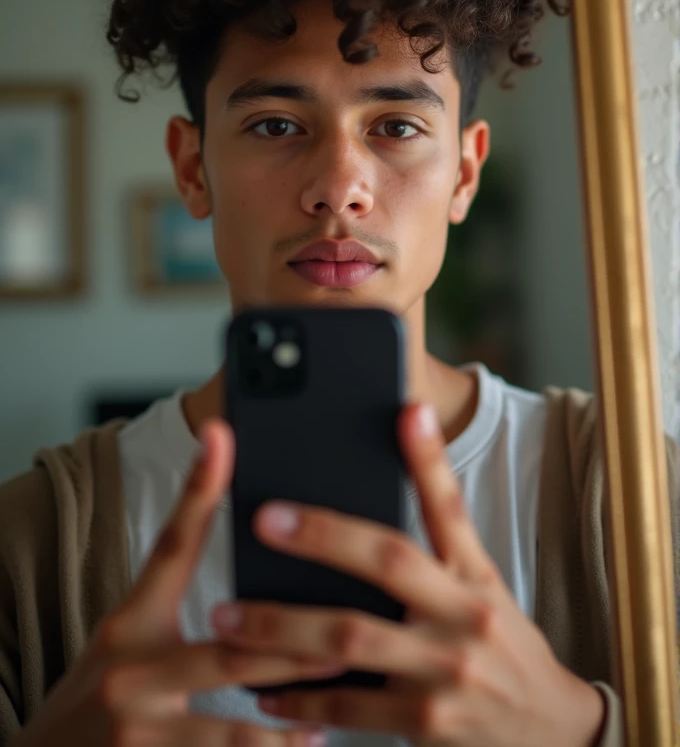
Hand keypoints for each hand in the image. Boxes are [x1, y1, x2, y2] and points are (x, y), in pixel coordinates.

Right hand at [14, 421, 341, 746]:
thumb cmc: (105, 686)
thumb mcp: (129, 633)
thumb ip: (176, 596)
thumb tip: (247, 564)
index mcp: (130, 621)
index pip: (171, 545)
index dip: (199, 489)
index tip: (222, 436)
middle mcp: (129, 668)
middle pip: (228, 648)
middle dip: (294, 645)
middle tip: (348, 635)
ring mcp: (136, 727)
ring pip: (235, 725)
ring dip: (291, 714)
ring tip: (334, 698)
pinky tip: (307, 742)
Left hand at [211, 402, 606, 746]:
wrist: (549, 729)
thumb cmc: (501, 641)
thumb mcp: (483, 582)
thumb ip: (442, 532)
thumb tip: (409, 460)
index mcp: (474, 576)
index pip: (450, 507)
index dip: (428, 458)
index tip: (403, 413)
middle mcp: (464, 616)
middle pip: (390, 562)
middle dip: (323, 536)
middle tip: (264, 519)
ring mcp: (446, 672)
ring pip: (352, 638)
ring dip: (283, 627)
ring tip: (229, 618)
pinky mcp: (426, 723)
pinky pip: (350, 706)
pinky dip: (301, 698)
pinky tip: (262, 690)